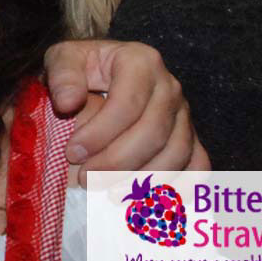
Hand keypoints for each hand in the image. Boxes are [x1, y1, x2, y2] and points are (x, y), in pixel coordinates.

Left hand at [44, 39, 208, 184]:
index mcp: (141, 62)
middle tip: (86, 179)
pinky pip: (198, 166)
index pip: (127, 103)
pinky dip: (181, 187)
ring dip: (143, 180)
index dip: (100, 133)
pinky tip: (154, 203)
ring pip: (176, 153)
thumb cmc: (83, 68)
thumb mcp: (63, 57)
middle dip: (117, 162)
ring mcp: (184, 115)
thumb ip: (62, 74)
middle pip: (153, 132)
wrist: (104, 72)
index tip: (72, 152)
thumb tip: (67, 102)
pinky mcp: (191, 138)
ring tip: (109, 194)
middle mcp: (170, 87)